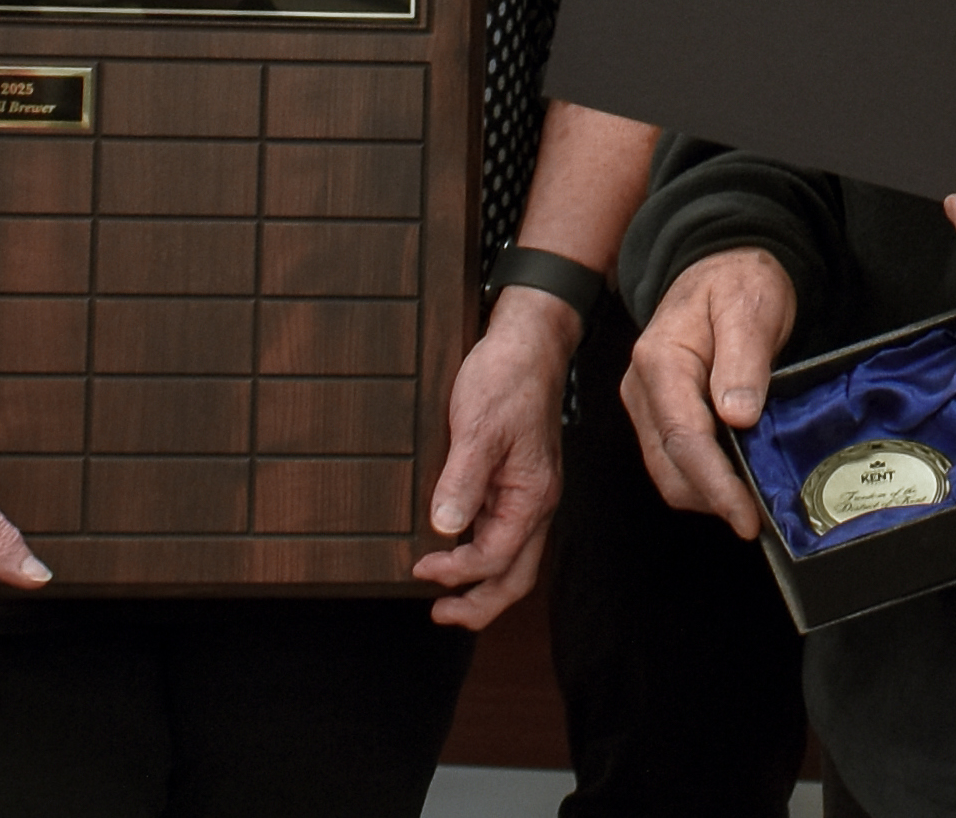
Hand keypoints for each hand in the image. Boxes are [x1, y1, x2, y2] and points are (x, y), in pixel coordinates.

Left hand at [413, 287, 574, 628]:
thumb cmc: (507, 378)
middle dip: (479, 604)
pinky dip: (479, 552)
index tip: (420, 567)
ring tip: (443, 594)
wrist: (528, 340)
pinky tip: (454, 547)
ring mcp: (526, 492)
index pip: (496, 559)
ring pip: (511, 558)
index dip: (458, 573)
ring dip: (479, 582)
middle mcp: (535, 502)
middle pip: (515, 576)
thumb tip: (444, 530)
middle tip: (439, 614)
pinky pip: (501, 531)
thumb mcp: (479, 427)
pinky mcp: (515, 479)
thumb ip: (462, 480)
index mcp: (532, 496)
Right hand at [622, 248, 797, 538]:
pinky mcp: (661, 415)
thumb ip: (744, 360)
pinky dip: (706, 479)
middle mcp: (644, 388)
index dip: (716, 484)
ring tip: (754, 501)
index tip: (746, 515)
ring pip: (670, 472)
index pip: (683, 438)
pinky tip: (738, 480)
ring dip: (709, 493)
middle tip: (761, 516)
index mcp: (660, 360)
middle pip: (671, 466)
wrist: (723, 264)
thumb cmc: (737, 280)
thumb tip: (738, 418)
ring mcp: (648, 405)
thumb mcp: (750, 307)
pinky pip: (677, 460)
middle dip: (713, 498)